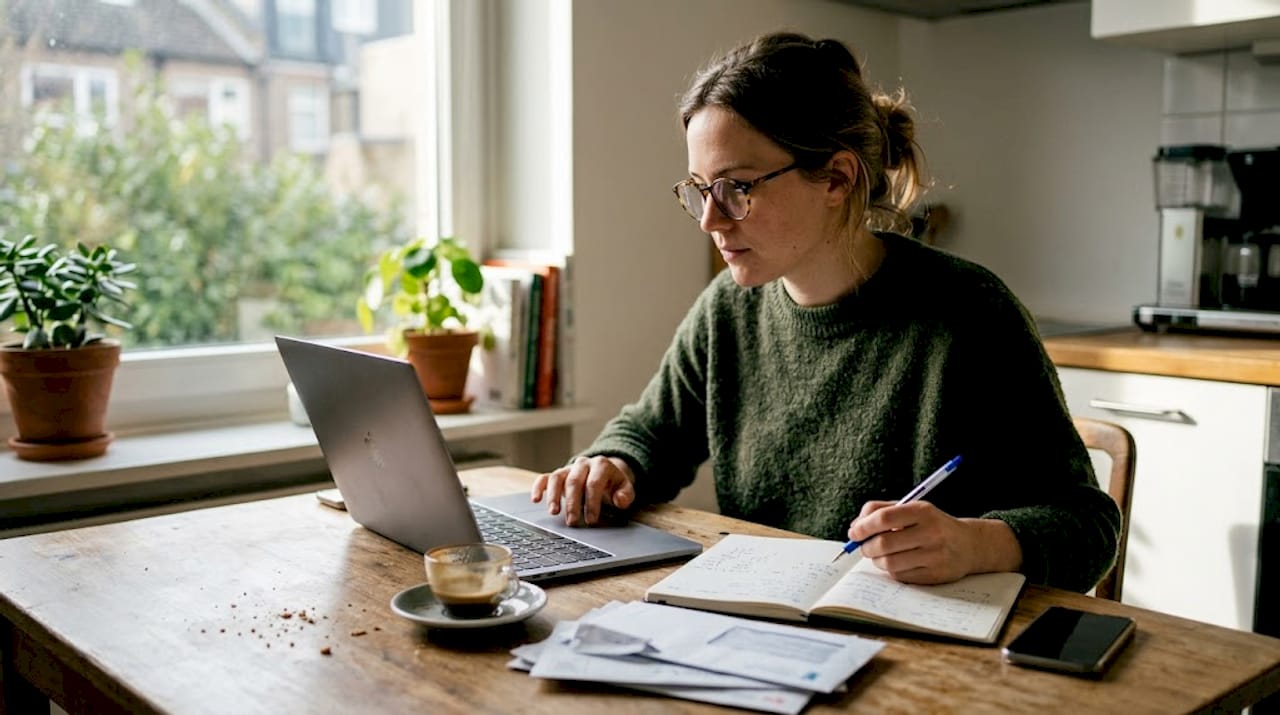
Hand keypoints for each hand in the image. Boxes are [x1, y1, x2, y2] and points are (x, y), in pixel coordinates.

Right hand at [530, 456, 636, 526]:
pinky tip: (535, 499)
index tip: (591, 520)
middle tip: (572, 522)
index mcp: (601, 465)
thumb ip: (626, 494)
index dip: (592, 502)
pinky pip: (545, 478)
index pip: (594, 483)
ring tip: (553, 512)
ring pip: (557, 478)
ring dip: (553, 496)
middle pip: (574, 482)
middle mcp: (582, 464)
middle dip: (573, 503)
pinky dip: (538, 487)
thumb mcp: (625, 488)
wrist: (604, 472)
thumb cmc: (613, 484)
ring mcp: (568, 469)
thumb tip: (619, 500)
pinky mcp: (558, 475)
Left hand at [846, 501, 1021, 583]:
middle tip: (864, 546)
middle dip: (866, 547)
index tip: (854, 533)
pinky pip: (901, 576)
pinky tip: (898, 563)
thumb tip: (855, 527)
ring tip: (880, 555)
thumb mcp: (911, 508)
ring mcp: (935, 555)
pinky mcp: (935, 575)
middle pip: (884, 543)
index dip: (863, 526)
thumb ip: (880, 510)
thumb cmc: (931, 524)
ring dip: (877, 560)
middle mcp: (931, 532)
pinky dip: (892, 571)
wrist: (969, 545)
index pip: (884, 518)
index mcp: (922, 511)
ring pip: (889, 563)